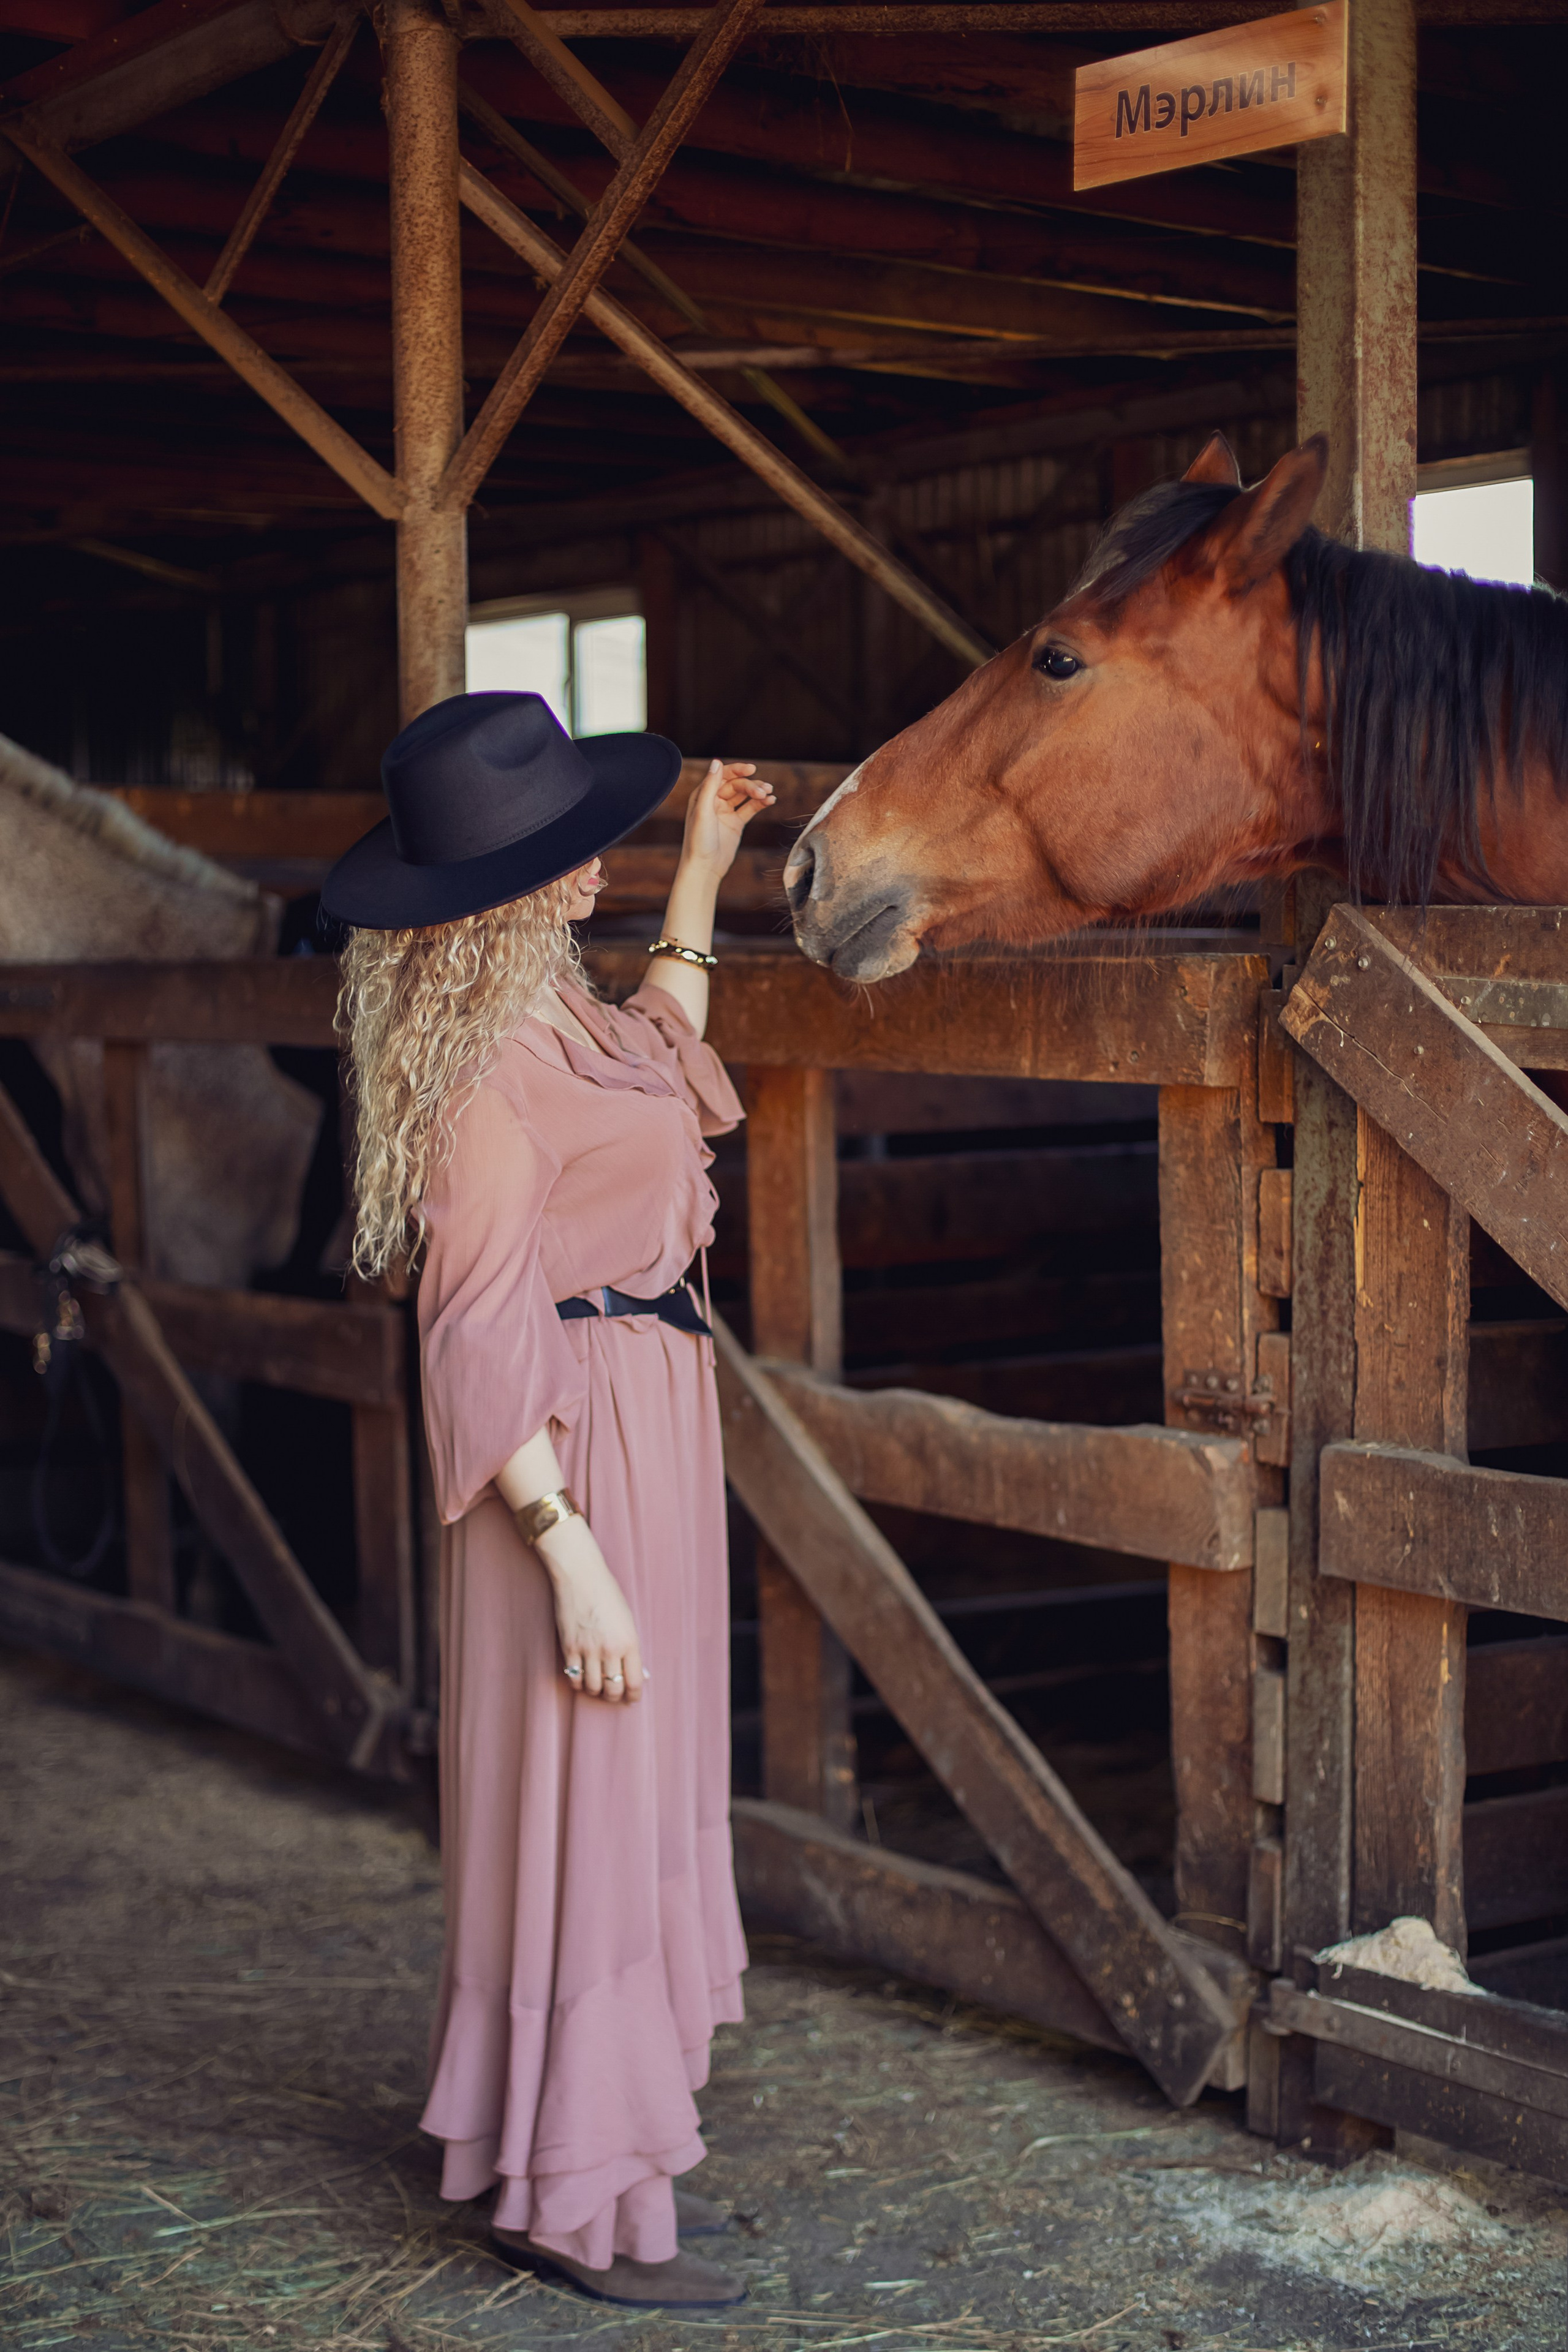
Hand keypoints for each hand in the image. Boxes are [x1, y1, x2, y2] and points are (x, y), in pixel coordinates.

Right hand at [534, 1514, 644, 1703]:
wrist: (581, 1576)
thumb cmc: (608, 1594)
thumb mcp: (628, 1620)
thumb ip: (631, 1648)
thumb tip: (638, 1674)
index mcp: (629, 1642)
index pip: (634, 1683)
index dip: (633, 1696)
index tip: (631, 1699)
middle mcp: (610, 1650)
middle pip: (613, 1689)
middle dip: (614, 1697)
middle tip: (614, 1695)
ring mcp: (588, 1650)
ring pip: (593, 1688)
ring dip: (596, 1691)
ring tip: (597, 1686)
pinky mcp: (569, 1647)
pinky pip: (573, 1677)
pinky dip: (578, 1682)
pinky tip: (581, 1678)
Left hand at [680, 758, 774, 880]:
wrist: (705, 868)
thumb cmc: (699, 841)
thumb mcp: (703, 810)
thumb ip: (710, 785)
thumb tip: (716, 762)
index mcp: (703, 795)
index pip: (722, 775)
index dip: (737, 770)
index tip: (752, 769)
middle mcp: (714, 801)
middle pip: (736, 785)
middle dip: (751, 785)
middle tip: (765, 790)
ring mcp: (726, 812)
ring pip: (745, 795)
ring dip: (757, 792)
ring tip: (770, 794)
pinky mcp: (736, 823)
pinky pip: (750, 808)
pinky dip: (760, 804)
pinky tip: (770, 801)